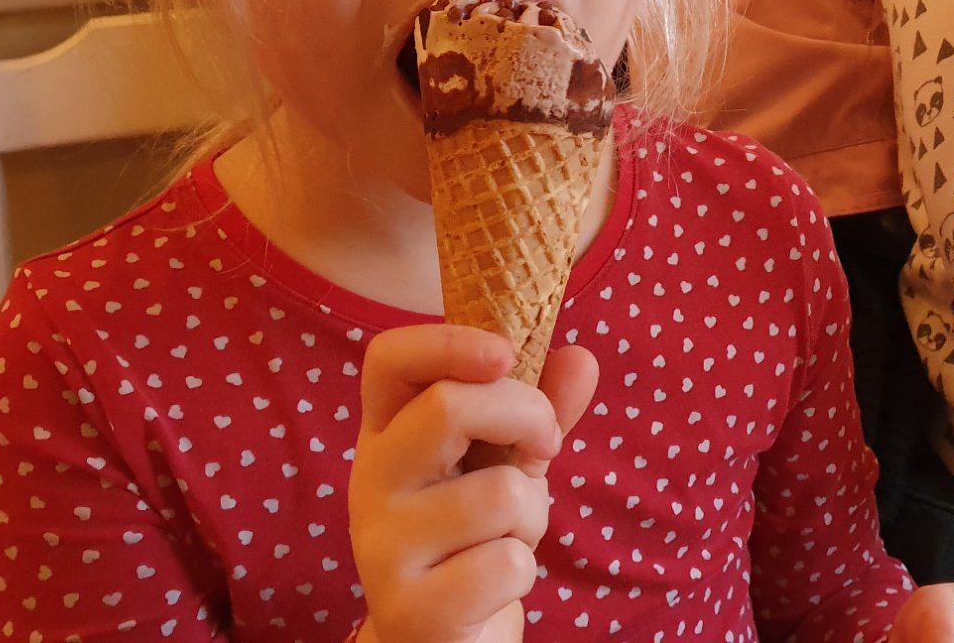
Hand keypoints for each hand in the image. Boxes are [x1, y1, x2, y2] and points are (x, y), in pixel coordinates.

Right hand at [349, 324, 598, 642]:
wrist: (444, 637)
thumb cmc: (475, 535)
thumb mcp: (508, 461)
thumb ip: (540, 410)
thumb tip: (582, 358)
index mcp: (388, 431)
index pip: (389, 359)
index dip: (447, 340)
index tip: (506, 353)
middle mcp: (371, 480)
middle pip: (447, 407)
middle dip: (527, 415)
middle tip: (546, 444)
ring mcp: (381, 546)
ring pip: (497, 494)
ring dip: (532, 515)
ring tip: (508, 536)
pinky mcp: (407, 607)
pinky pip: (505, 563)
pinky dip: (522, 571)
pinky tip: (491, 584)